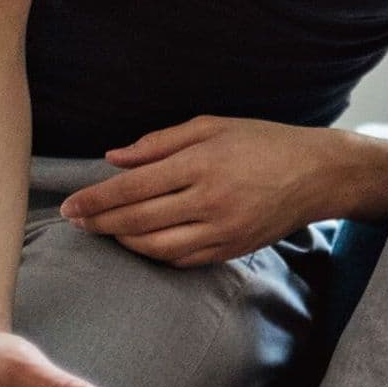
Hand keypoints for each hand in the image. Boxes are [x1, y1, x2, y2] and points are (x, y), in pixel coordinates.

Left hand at [58, 115, 341, 265]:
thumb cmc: (263, 142)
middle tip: (75, 221)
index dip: (96, 199)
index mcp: (202, 164)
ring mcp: (222, 230)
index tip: (70, 205)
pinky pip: (183, 260)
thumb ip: (160, 142)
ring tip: (104, 231)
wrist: (318, 174)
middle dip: (100, 222)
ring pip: (156, 246)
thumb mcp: (212, 126)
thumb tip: (113, 158)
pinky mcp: (232, 250)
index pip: (133, 187)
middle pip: (138, 219)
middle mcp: (210, 201)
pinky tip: (141, 243)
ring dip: (123, 241)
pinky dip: (155, 254)